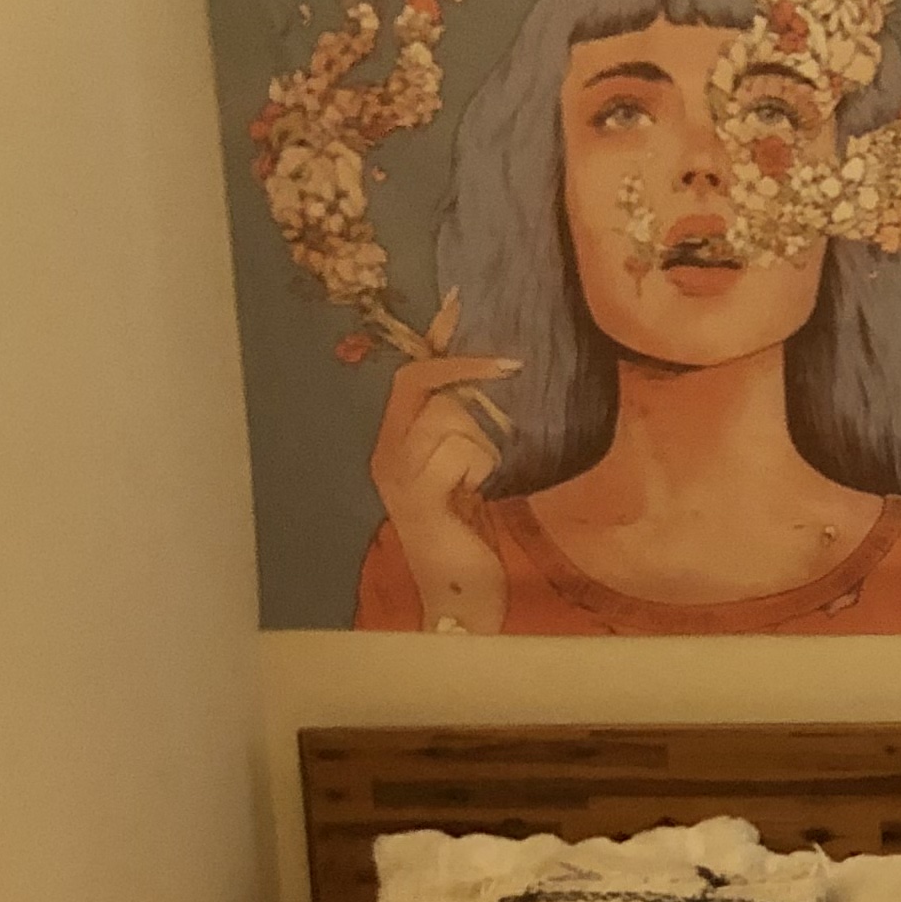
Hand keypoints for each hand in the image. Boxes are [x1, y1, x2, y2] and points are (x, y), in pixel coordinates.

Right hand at [367, 352, 519, 633]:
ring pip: (446, 415)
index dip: (438, 341)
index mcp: (397, 441)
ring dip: (486, 433)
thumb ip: (473, 429)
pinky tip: (490, 490)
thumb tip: (504, 378)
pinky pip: (459, 452)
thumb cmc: (473, 534)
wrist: (463, 596)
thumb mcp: (473, 470)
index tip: (463, 305)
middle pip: (418, 381)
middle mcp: (387, 452)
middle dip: (466, 367)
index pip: (411, 374)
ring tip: (494, 473)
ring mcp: (398, 474)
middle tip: (513, 365)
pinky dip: (485, 463)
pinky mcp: (419, 497)